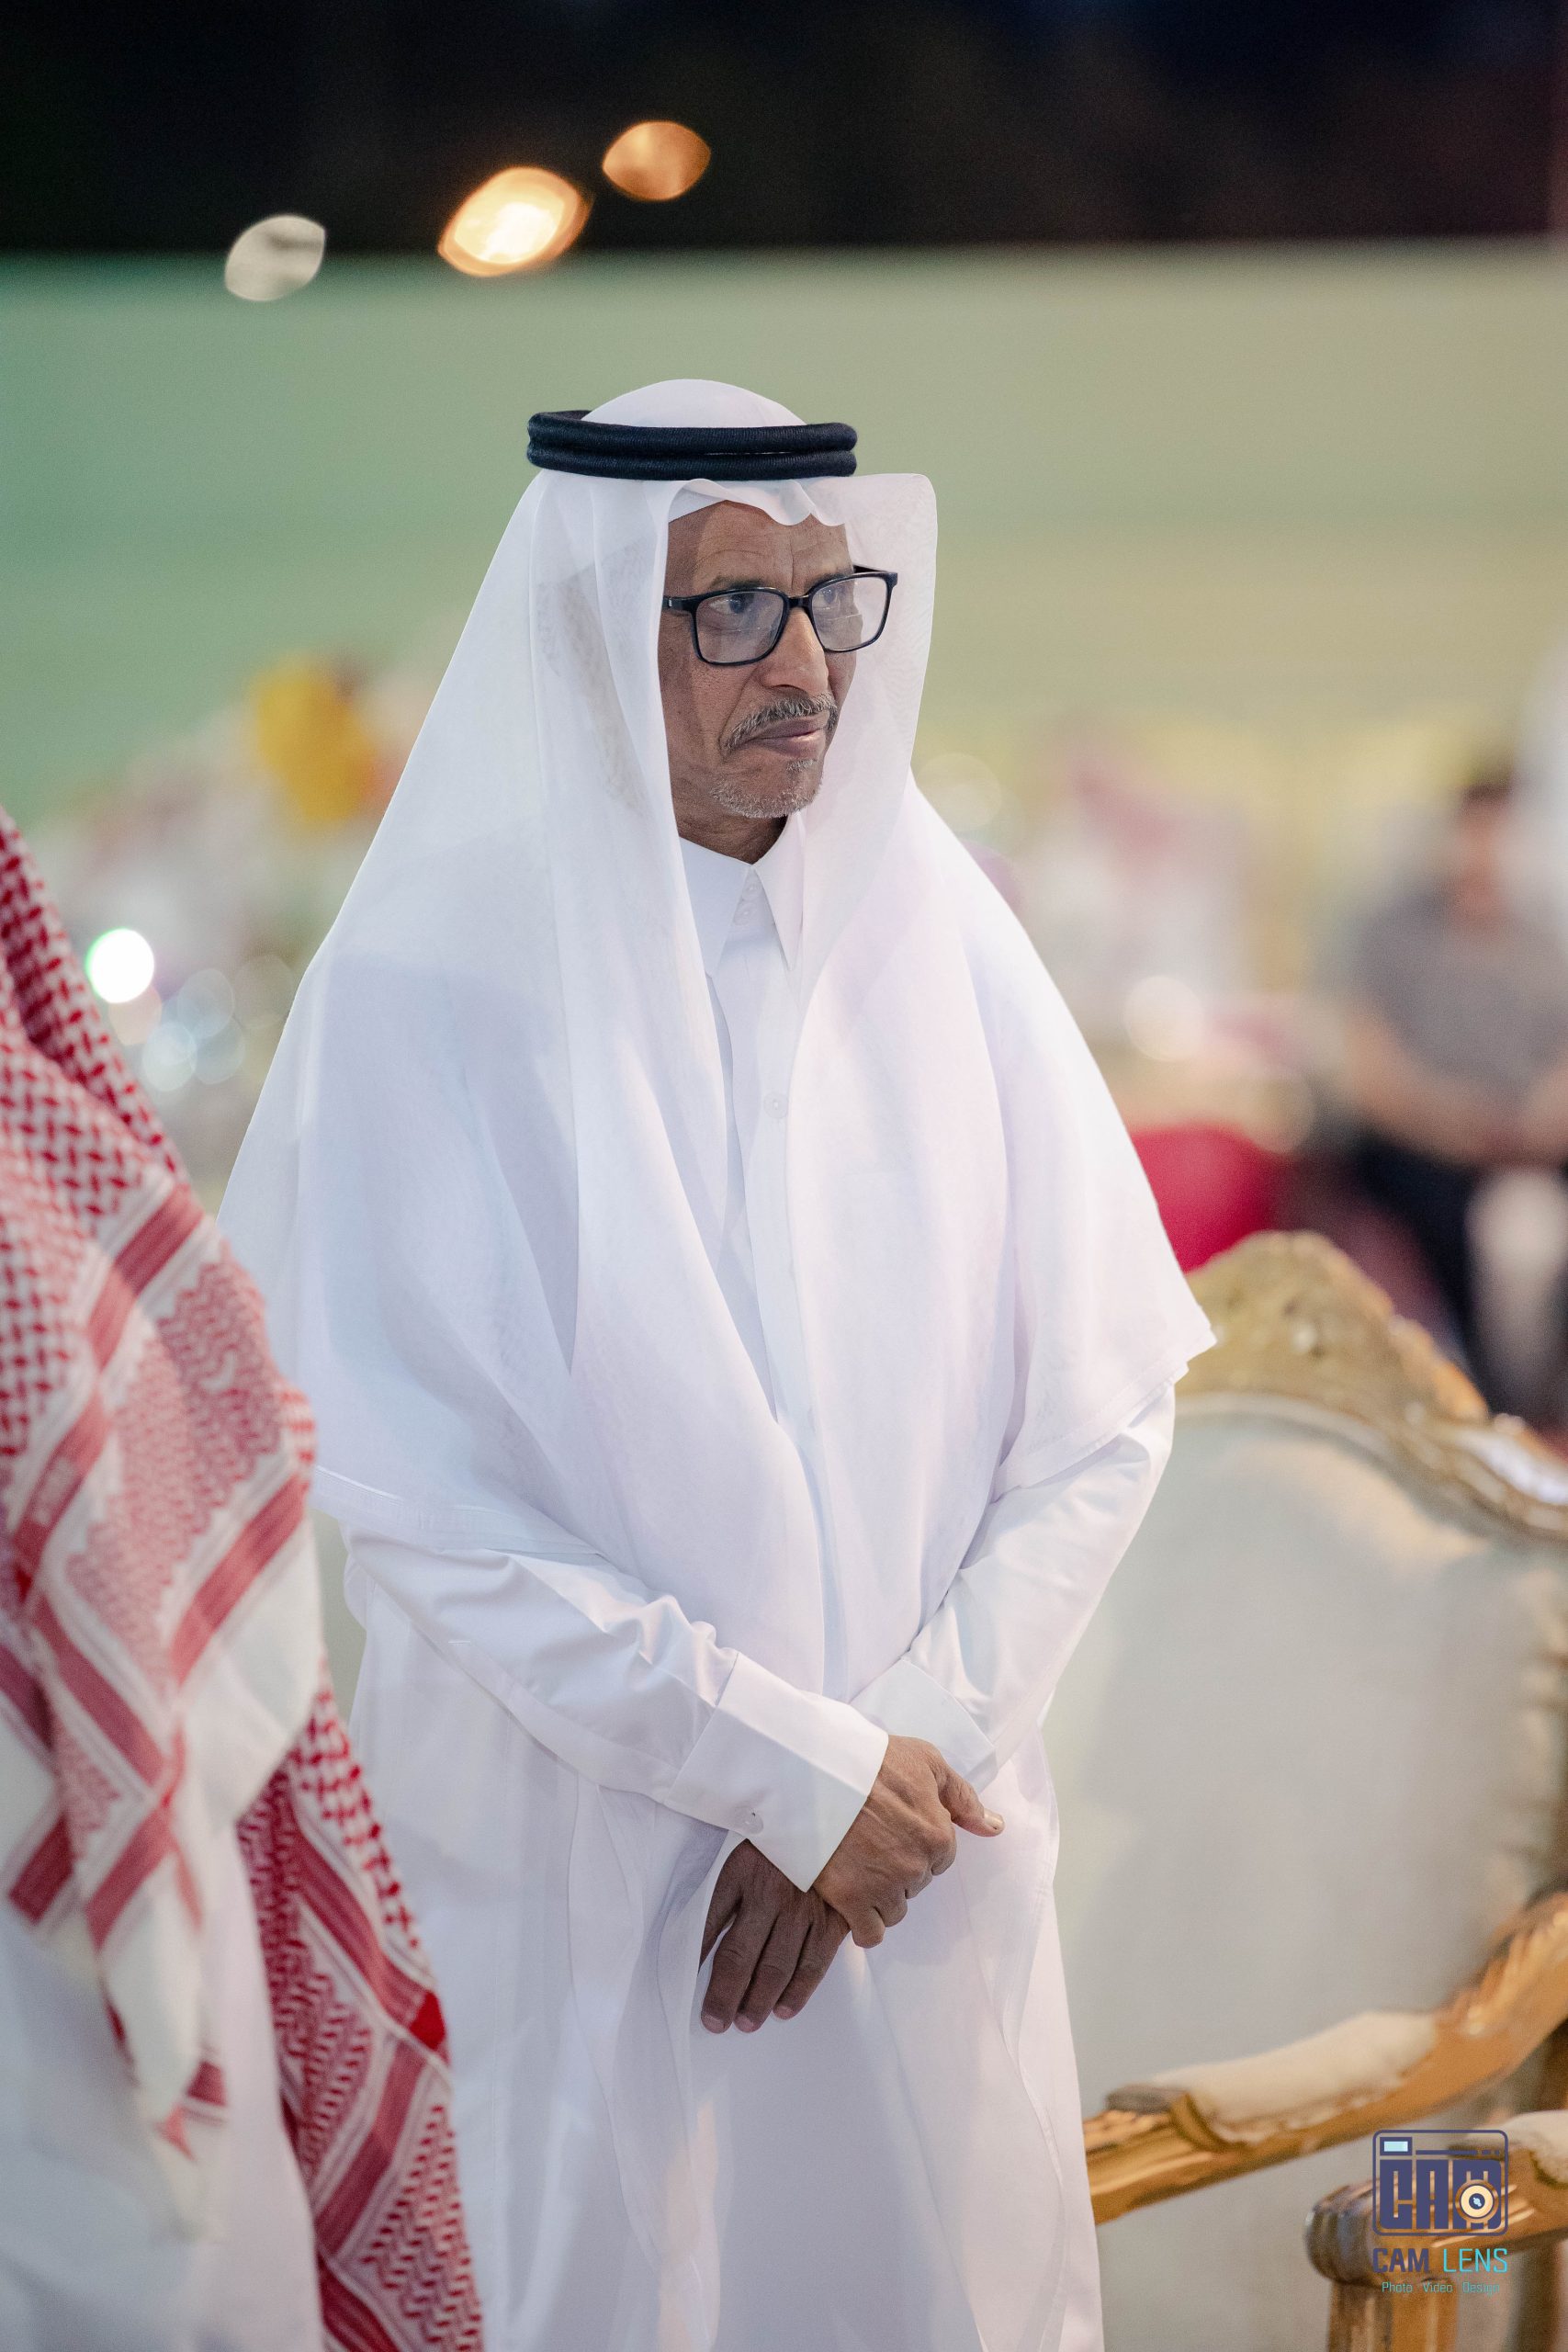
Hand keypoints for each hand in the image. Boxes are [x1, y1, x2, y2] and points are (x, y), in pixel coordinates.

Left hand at [700, 1840, 849, 2032]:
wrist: (838, 1815)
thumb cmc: (783, 1837)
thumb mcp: (746, 1849)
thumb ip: (724, 1889)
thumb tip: (699, 1935)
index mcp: (742, 1872)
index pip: (709, 1923)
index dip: (695, 1959)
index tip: (685, 1983)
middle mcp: (771, 1893)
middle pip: (740, 1956)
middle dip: (725, 1995)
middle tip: (716, 2022)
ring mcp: (804, 1907)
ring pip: (776, 1967)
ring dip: (759, 2001)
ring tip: (746, 2022)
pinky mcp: (834, 1917)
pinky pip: (814, 1964)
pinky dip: (798, 1991)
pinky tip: (784, 2009)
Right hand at [813, 1734, 1001, 1948]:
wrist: (818, 1768)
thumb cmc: (872, 1760)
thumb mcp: (926, 1762)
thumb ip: (963, 1798)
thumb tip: (995, 1827)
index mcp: (938, 1836)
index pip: (940, 1859)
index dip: (917, 1844)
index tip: (894, 1829)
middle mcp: (916, 1867)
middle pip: (916, 1883)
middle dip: (898, 1868)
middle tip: (871, 1842)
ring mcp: (883, 1886)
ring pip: (894, 1910)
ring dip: (881, 1896)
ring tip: (857, 1867)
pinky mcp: (850, 1898)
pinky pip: (869, 1933)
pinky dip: (864, 1925)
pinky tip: (853, 1905)